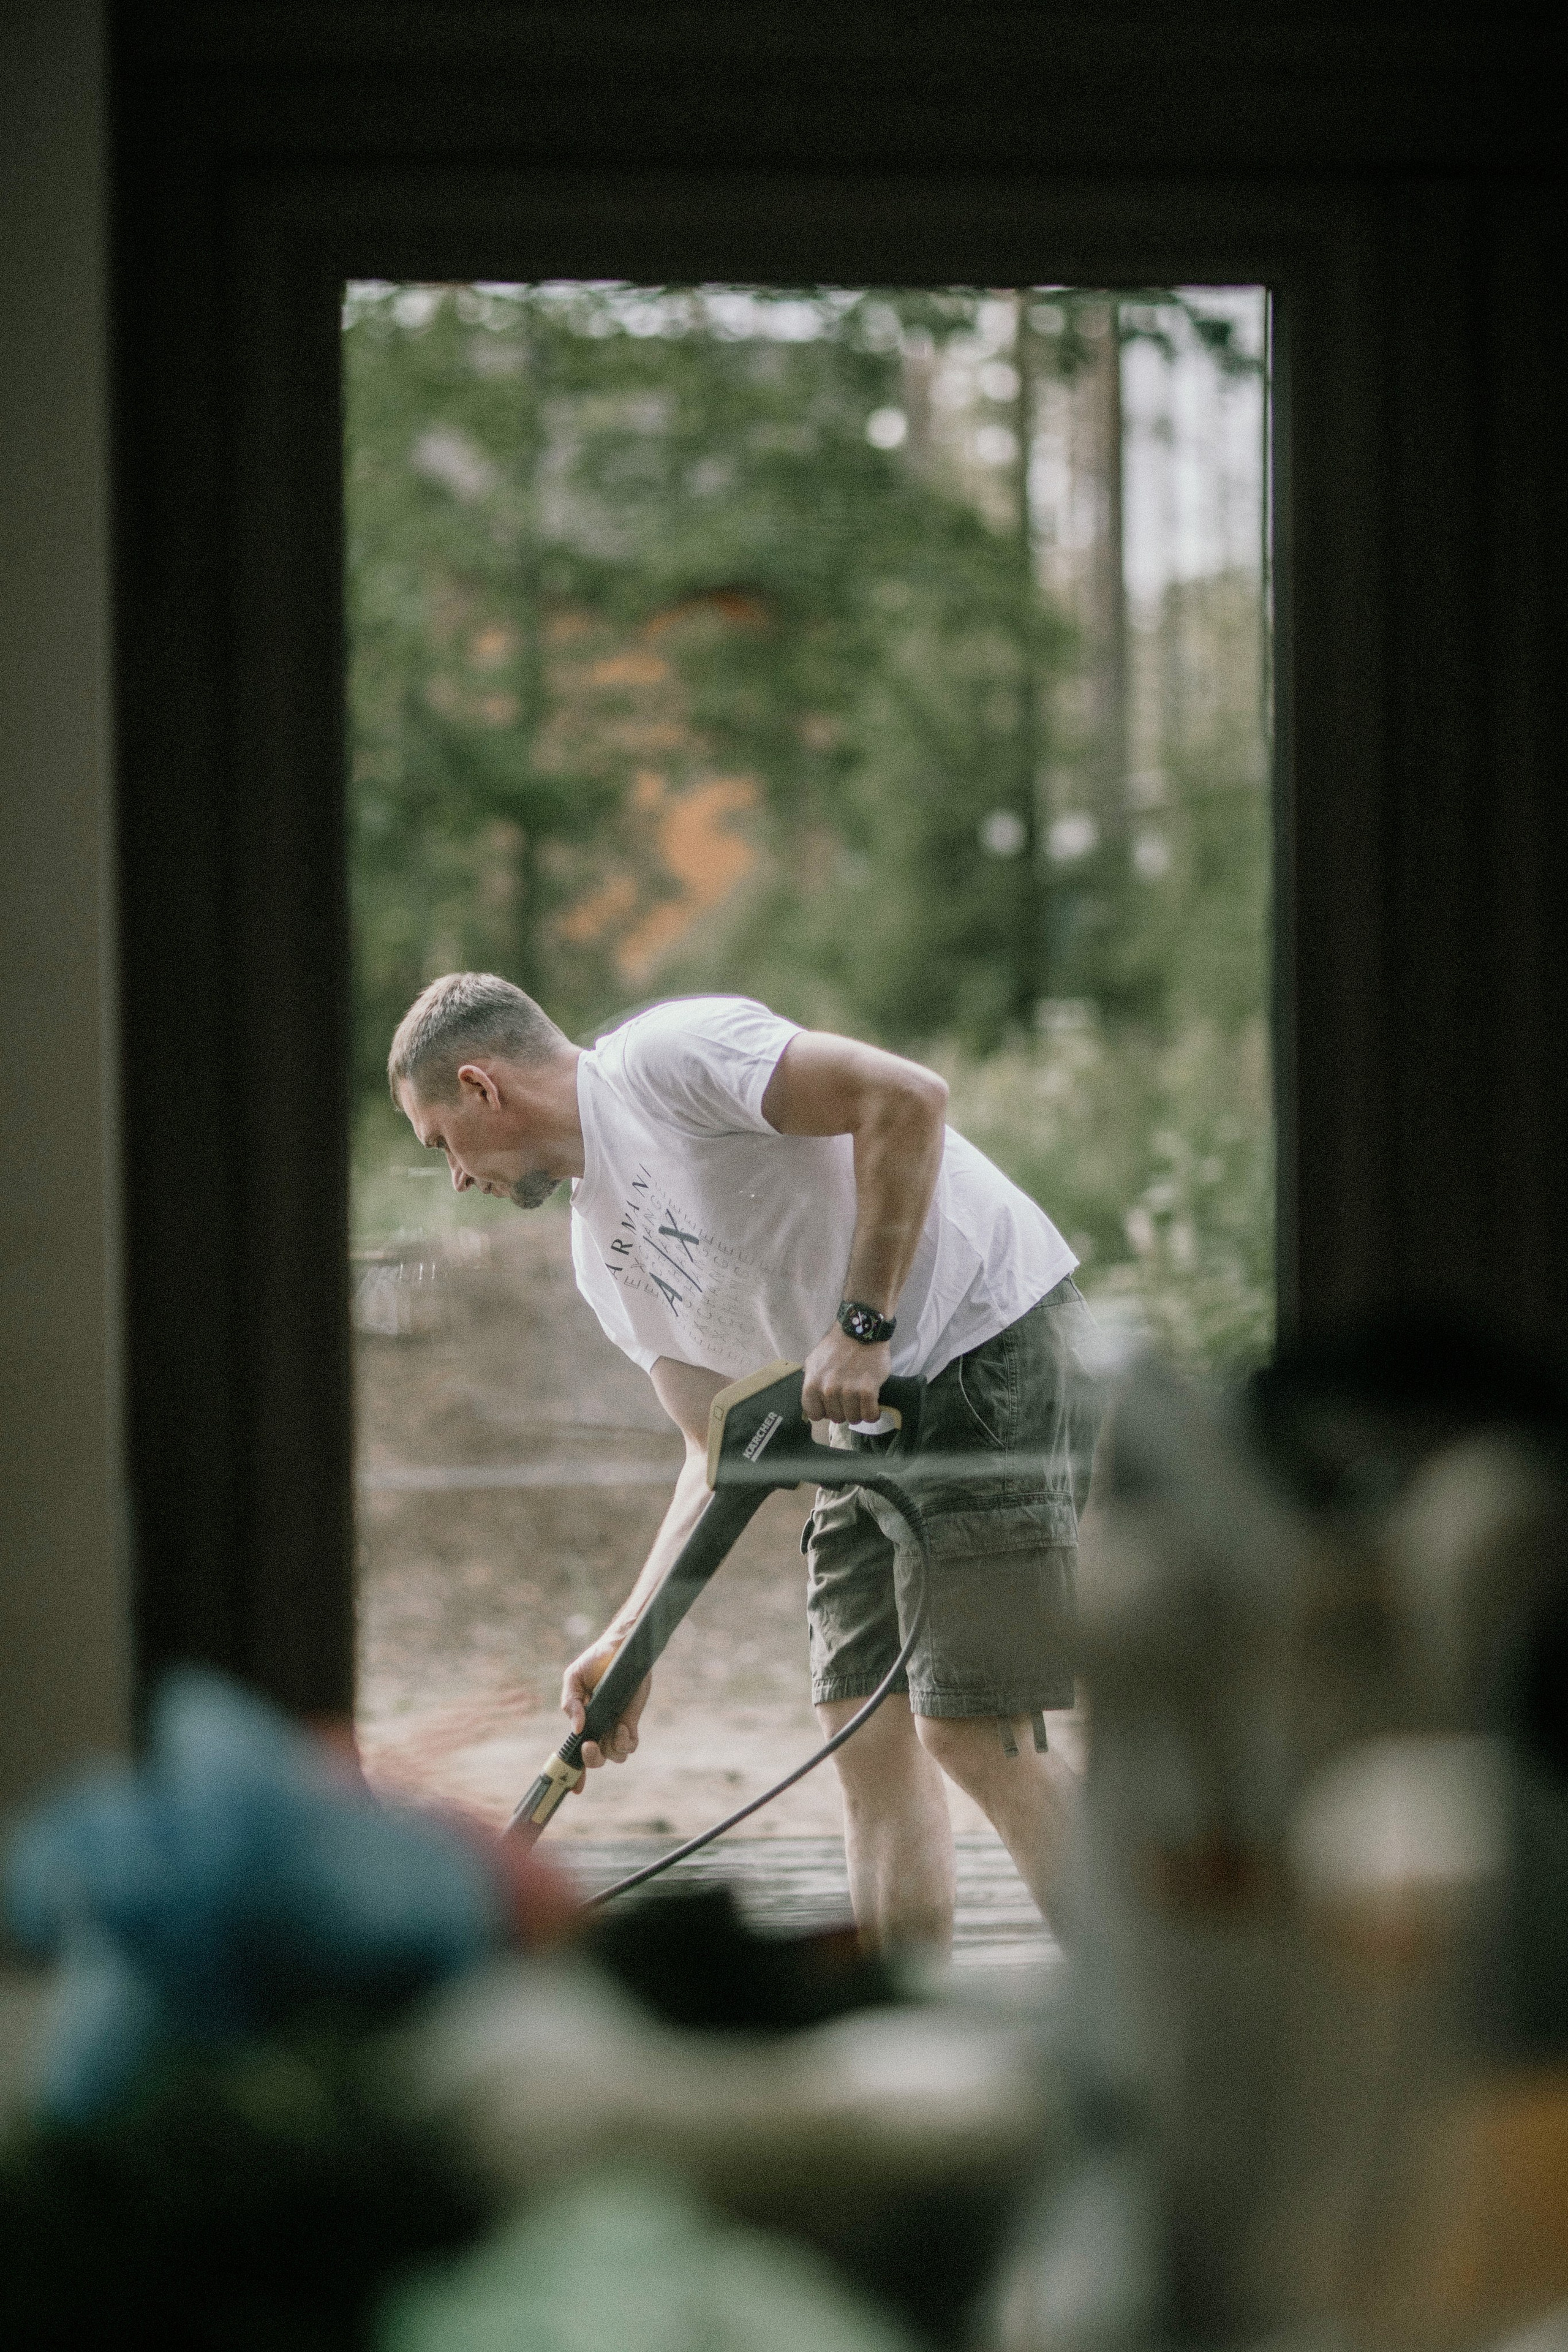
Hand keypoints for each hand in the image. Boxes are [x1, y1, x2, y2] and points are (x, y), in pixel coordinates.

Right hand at [561, 1633, 650, 1768]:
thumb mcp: (574, 1678)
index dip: (573, 1773)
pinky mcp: (632, 1720)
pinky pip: (630, 1744)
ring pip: (614, 1755)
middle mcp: (598, 1727)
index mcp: (581, 1721)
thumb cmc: (595, 1660)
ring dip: (612, 1749)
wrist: (622, 1647)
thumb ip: (570, 1703)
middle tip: (591, 1745)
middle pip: (595, 1760)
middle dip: (592, 1760)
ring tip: (614, 1728)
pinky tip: (624, 1727)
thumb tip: (577, 1728)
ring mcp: (615, 1725)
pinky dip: (626, 1742)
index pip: (575, 1752)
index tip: (573, 1788)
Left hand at [801, 1325, 892, 1425]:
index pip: (815, 1414)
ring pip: (853, 1418)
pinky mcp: (868, 1391)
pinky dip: (873, 1413)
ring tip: (861, 1400)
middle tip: (849, 1399)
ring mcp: (848, 1391)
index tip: (832, 1405)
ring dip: (858, 1412)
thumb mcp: (814, 1361)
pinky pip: (870, 1415)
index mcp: (812, 1384)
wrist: (861, 1330)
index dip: (825, 1411)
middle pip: (836, 1417)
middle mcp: (828, 1390)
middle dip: (843, 1410)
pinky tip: (873, 1405)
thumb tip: (813, 1402)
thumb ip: (811, 1381)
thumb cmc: (837, 1345)